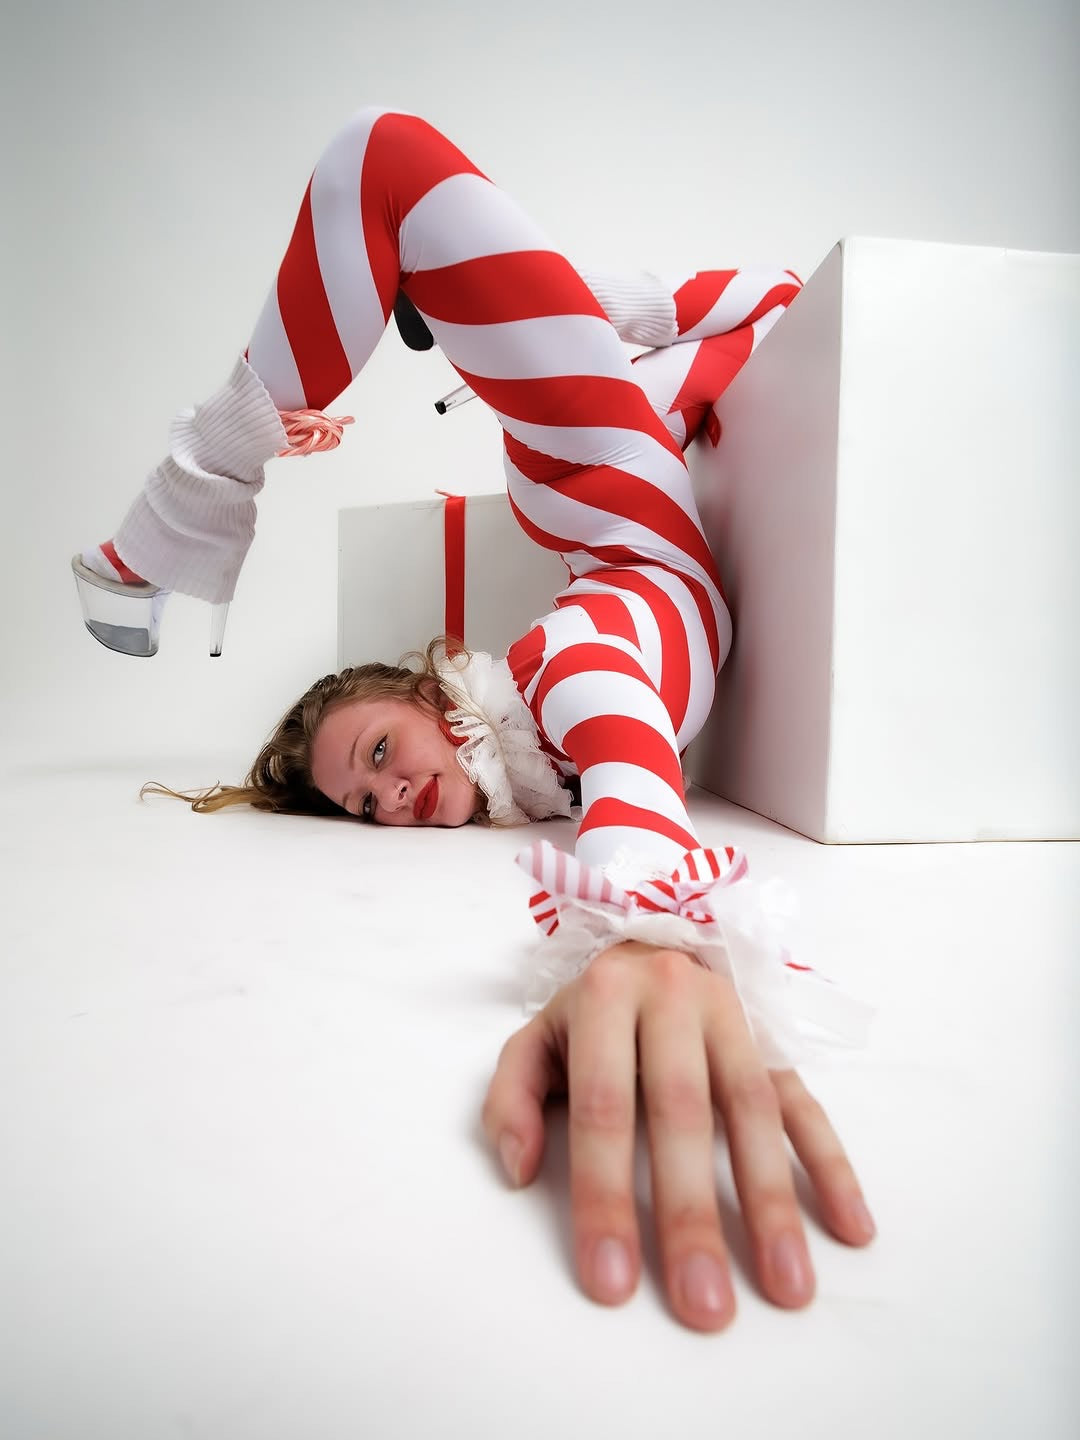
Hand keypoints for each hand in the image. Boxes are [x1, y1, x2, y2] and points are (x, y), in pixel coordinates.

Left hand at [482, 940, 874, 1331]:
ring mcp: (734, 1018)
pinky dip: (833, 1165)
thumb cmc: (587, 1014)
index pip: (603, 1108)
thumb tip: (520, 1170)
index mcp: (606, 998)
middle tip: (704, 1307)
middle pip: (683, 1114)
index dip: (606, 1198)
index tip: (611, 1283)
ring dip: (774, 1203)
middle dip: (693, 1216)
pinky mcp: (776, 1041)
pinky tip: (853, 1228)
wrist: (652, 939)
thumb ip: (511, 1098)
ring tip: (788, 1288)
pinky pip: (807, 1103)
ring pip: (756, 1111)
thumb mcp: (533, 1039)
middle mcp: (674, 999)